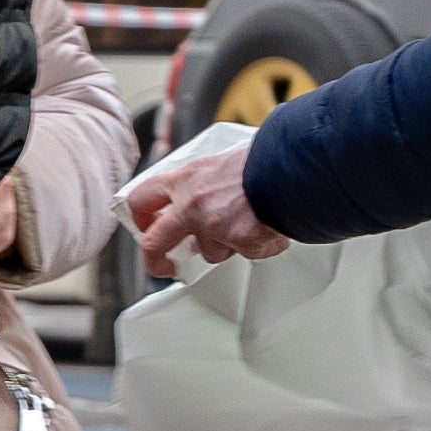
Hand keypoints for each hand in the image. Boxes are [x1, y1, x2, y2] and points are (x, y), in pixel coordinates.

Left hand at [131, 142, 289, 273]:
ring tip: (247, 224)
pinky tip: (269, 230)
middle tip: (165, 267)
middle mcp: (192, 202)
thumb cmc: (262, 163)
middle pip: (154, 242)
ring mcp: (212, 223)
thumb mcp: (218, 165)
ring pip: (209, 252)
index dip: (139, 218)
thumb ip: (201, 186)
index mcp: (185, 179)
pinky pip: (245, 254)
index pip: (141, 199)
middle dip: (155, 261)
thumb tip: (195, 205)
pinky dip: (260, 246)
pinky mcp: (237, 238)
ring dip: (227, 246)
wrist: (291, 167)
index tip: (145, 227)